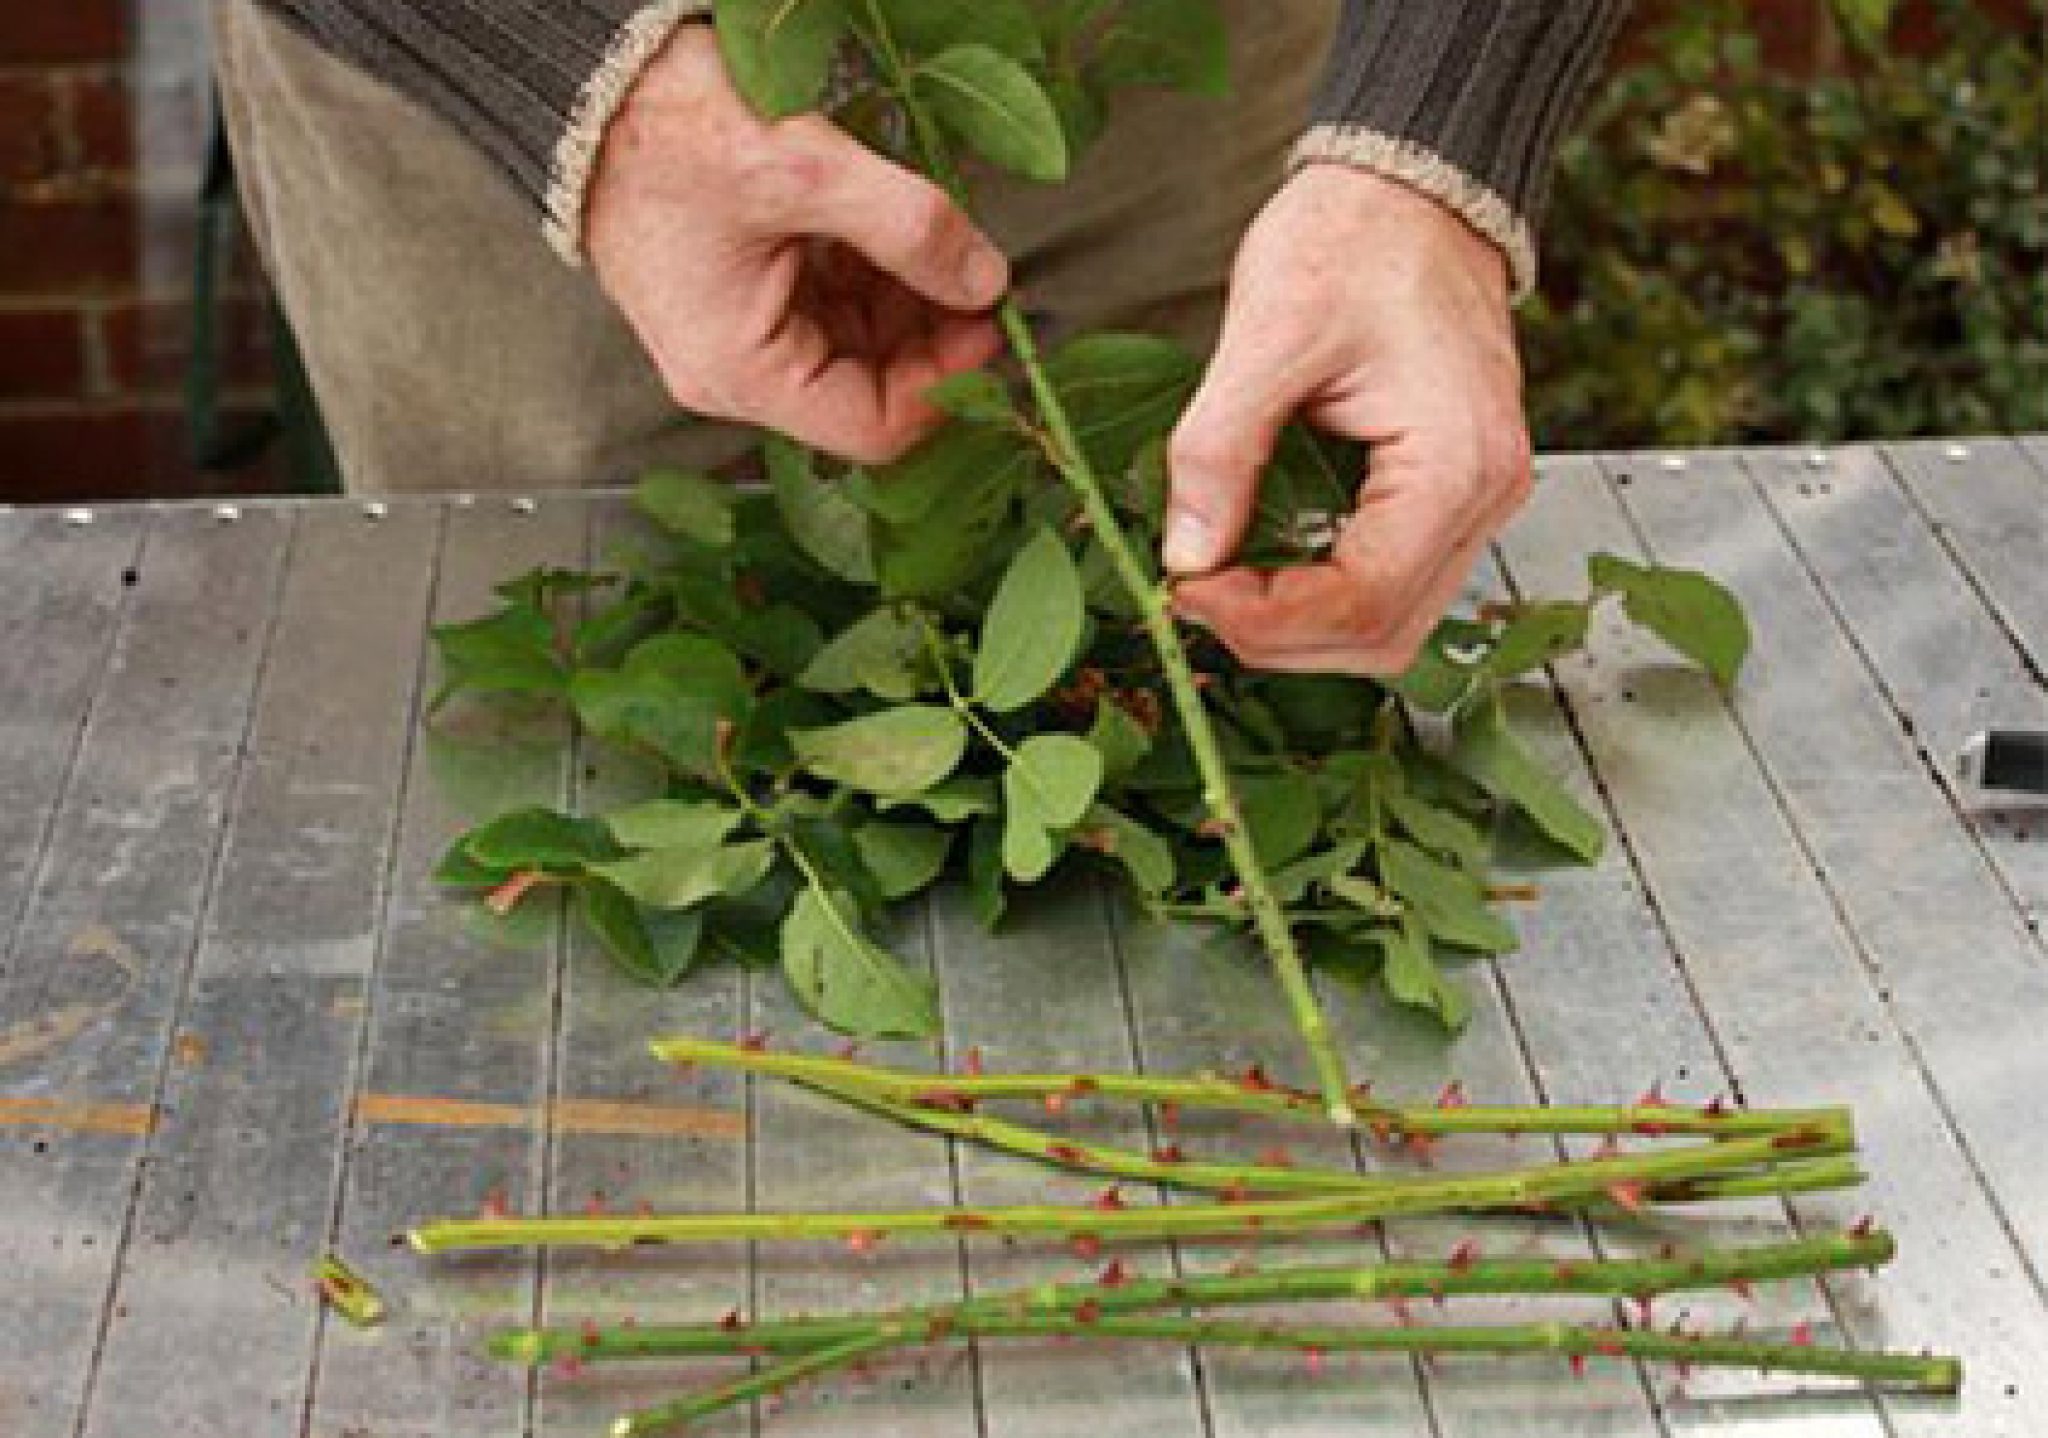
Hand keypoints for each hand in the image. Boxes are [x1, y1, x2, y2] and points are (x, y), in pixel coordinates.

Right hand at [586, 25, 1009, 464]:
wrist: (593, 86)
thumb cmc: (667, 134)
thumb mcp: (803, 171)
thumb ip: (907, 228)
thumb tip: (985, 281)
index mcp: (744, 372)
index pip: (875, 428)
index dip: (946, 384)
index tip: (991, 323)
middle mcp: (743, 371)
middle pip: (873, 389)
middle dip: (933, 337)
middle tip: (979, 274)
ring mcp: (747, 333)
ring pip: (862, 345)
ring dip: (911, 301)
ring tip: (938, 238)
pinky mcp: (753, 294)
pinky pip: (836, 305)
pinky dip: (878, 275)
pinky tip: (896, 228)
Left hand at [1164, 165, 1533, 673]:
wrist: (1412, 186)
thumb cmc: (1354, 239)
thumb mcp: (1267, 335)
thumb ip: (1219, 452)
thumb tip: (1184, 557)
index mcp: (1458, 463)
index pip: (1363, 600)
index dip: (1265, 619)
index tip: (1184, 589)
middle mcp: (1488, 495)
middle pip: (1382, 635)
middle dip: (1278, 636)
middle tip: (1192, 595)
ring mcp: (1477, 499)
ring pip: (1390, 624)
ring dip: (1299, 627)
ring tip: (1220, 586)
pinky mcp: (1451, 493)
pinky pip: (1392, 583)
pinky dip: (1322, 595)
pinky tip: (1261, 567)